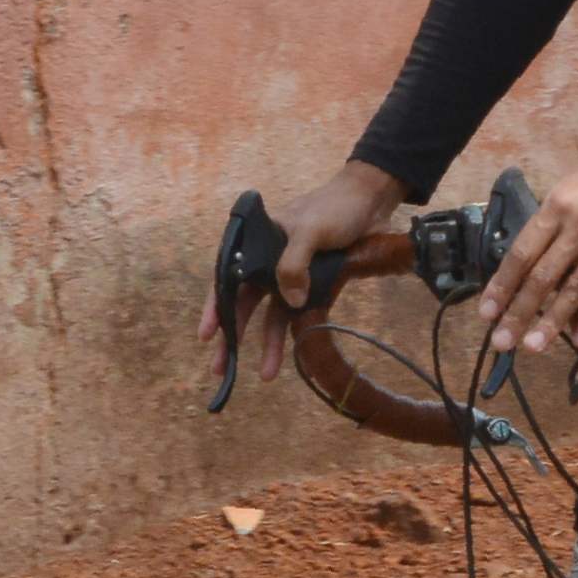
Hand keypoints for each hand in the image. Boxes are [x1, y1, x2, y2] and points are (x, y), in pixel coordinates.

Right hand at [212, 161, 404, 377]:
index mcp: (259, 243)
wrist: (370, 201)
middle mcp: (270, 262)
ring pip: (273, 315)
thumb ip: (294, 264)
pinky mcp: (316, 286)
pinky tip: (291, 357)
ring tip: (265, 375)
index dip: (216, 308)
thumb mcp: (310, 231)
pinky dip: (296, 334)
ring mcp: (293, 276)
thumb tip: (290, 301)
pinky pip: (301, 314)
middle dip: (233, 336)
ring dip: (269, 344)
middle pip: (245, 304)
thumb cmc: (334, 207)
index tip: (207, 335)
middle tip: (220, 367)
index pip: (228, 278)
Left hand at [482, 153, 577, 356]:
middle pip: (542, 276)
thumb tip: (524, 271)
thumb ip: (548, 228)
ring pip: (575, 290)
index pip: (521, 253)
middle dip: (519, 312)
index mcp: (556, 208)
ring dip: (552, 323)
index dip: (502, 285)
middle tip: (502, 341)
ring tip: (534, 346)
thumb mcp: (566, 193)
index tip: (487, 312)